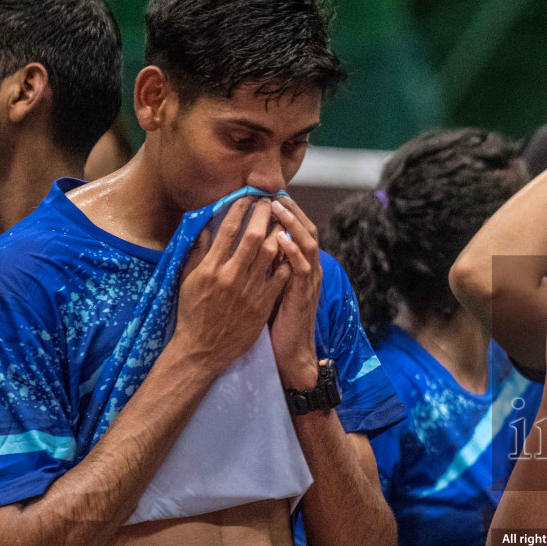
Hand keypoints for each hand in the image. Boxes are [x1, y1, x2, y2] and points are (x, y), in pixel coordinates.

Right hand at [174, 197, 289, 376]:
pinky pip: (280, 277)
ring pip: (270, 253)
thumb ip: (198, 253)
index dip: (240, 209)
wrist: (202, 350)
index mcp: (210, 267)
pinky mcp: (262, 304)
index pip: (228, 229)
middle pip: (253, 236)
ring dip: (279, 233)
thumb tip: (205, 226)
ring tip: (283, 222)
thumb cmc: (192, 313)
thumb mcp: (188, 281)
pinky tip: (291, 250)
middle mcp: (230, 275)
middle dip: (263, 215)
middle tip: (270, 203)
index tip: (248, 198)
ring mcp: (248, 290)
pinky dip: (286, 260)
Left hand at [267, 196, 322, 389]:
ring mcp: (307, 281)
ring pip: (307, 243)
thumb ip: (260, 266)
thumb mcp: (267, 288)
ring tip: (278, 207)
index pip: (295, 231)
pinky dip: (292, 250)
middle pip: (305, 229)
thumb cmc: (274, 323)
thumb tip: (239, 247)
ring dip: (292, 223)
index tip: (267, 195)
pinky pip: (301, 267)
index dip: (285, 212)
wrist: (290, 352)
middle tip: (274, 193)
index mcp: (298, 267)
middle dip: (291, 210)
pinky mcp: (303, 294)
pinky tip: (279, 238)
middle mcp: (307, 270)